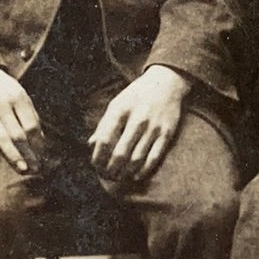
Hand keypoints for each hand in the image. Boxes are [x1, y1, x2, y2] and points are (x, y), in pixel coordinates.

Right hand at [0, 67, 44, 173]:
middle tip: (35, 168)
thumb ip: (29, 114)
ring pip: (1, 137)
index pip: (31, 124)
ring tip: (22, 168)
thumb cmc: (3, 89)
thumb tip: (41, 138)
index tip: (43, 157)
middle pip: (18, 133)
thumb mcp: (19, 94)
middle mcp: (2, 104)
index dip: (38, 142)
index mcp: (18, 97)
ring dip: (12, 154)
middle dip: (28, 152)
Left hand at [88, 65, 191, 186]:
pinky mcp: (166, 133)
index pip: (105, 141)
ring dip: (125, 173)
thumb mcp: (117, 103)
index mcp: (121, 110)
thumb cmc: (137, 95)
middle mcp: (137, 118)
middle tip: (108, 176)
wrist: (166, 82)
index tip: (96, 165)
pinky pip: (154, 158)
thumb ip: (104, 124)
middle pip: (120, 154)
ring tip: (120, 176)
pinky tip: (136, 175)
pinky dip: (143, 171)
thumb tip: (91, 145)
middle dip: (111, 170)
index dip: (98, 158)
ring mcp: (153, 127)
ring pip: (136, 159)